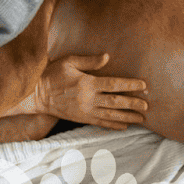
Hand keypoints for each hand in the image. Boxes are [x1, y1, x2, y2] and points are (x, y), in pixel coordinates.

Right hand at [17, 53, 147, 129]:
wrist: (37, 95)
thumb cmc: (53, 74)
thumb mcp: (69, 61)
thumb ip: (89, 61)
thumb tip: (107, 57)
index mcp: (87, 83)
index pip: (113, 84)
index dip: (130, 85)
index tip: (143, 86)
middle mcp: (89, 99)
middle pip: (116, 102)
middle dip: (133, 104)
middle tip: (147, 106)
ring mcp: (86, 111)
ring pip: (111, 115)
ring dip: (127, 116)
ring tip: (141, 118)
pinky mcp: (82, 118)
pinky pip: (101, 123)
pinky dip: (114, 125)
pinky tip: (125, 126)